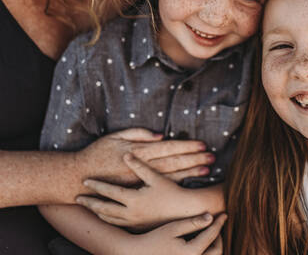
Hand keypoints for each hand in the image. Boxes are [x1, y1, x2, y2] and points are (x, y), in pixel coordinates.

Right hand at [76, 128, 213, 185]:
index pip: (168, 147)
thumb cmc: (97, 154)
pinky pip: (161, 186)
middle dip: (194, 158)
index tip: (202, 145)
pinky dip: (177, 182)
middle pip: (174, 161)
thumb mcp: (114, 137)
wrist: (80, 177)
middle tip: (212, 156)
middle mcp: (142, 166)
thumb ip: (138, 134)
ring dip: (190, 171)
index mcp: (138, 151)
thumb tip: (159, 135)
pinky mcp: (139, 189)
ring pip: (171, 174)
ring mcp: (141, 180)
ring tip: (207, 169)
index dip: (186, 146)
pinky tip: (190, 180)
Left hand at [77, 153, 202, 229]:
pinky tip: (105, 215)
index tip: (85, 181)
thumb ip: (139, 165)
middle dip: (90, 203)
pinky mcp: (138, 227)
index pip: (110, 191)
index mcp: (134, 199)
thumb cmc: (171, 191)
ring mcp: (134, 222)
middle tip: (77, 198)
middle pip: (104, 208)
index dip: (97, 186)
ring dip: (97, 212)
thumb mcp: (156, 177)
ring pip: (109, 218)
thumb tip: (127, 154)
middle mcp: (131, 213)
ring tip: (89, 206)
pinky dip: (108, 219)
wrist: (184, 210)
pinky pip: (117, 224)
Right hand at [125, 213, 225, 254]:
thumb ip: (193, 223)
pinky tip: (203, 245)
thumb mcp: (173, 228)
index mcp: (192, 252)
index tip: (225, 214)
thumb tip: (210, 216)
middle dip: (219, 237)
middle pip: (217, 251)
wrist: (138, 254)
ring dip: (215, 247)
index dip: (219, 223)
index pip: (212, 235)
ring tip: (211, 235)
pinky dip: (206, 254)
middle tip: (216, 226)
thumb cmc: (154, 239)